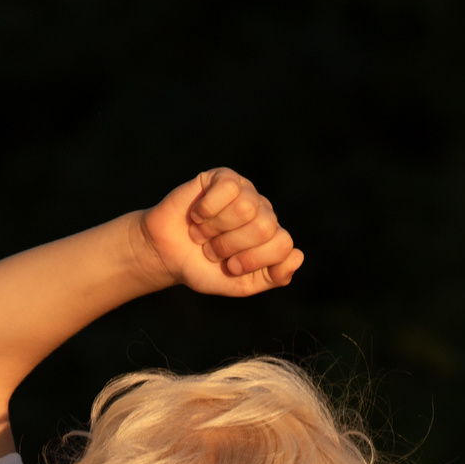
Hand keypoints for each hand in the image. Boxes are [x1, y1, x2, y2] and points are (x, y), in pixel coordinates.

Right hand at [138, 168, 303, 296]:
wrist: (166, 254)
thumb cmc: (203, 268)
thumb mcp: (240, 284)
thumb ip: (272, 277)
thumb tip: (298, 256)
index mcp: (272, 238)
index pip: (284, 244)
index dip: (254, 260)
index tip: (231, 267)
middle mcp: (264, 212)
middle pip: (265, 226)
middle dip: (231, 245)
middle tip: (212, 250)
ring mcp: (246, 192)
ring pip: (245, 207)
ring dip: (216, 228)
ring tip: (202, 234)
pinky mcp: (224, 178)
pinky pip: (227, 188)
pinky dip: (207, 208)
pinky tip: (197, 214)